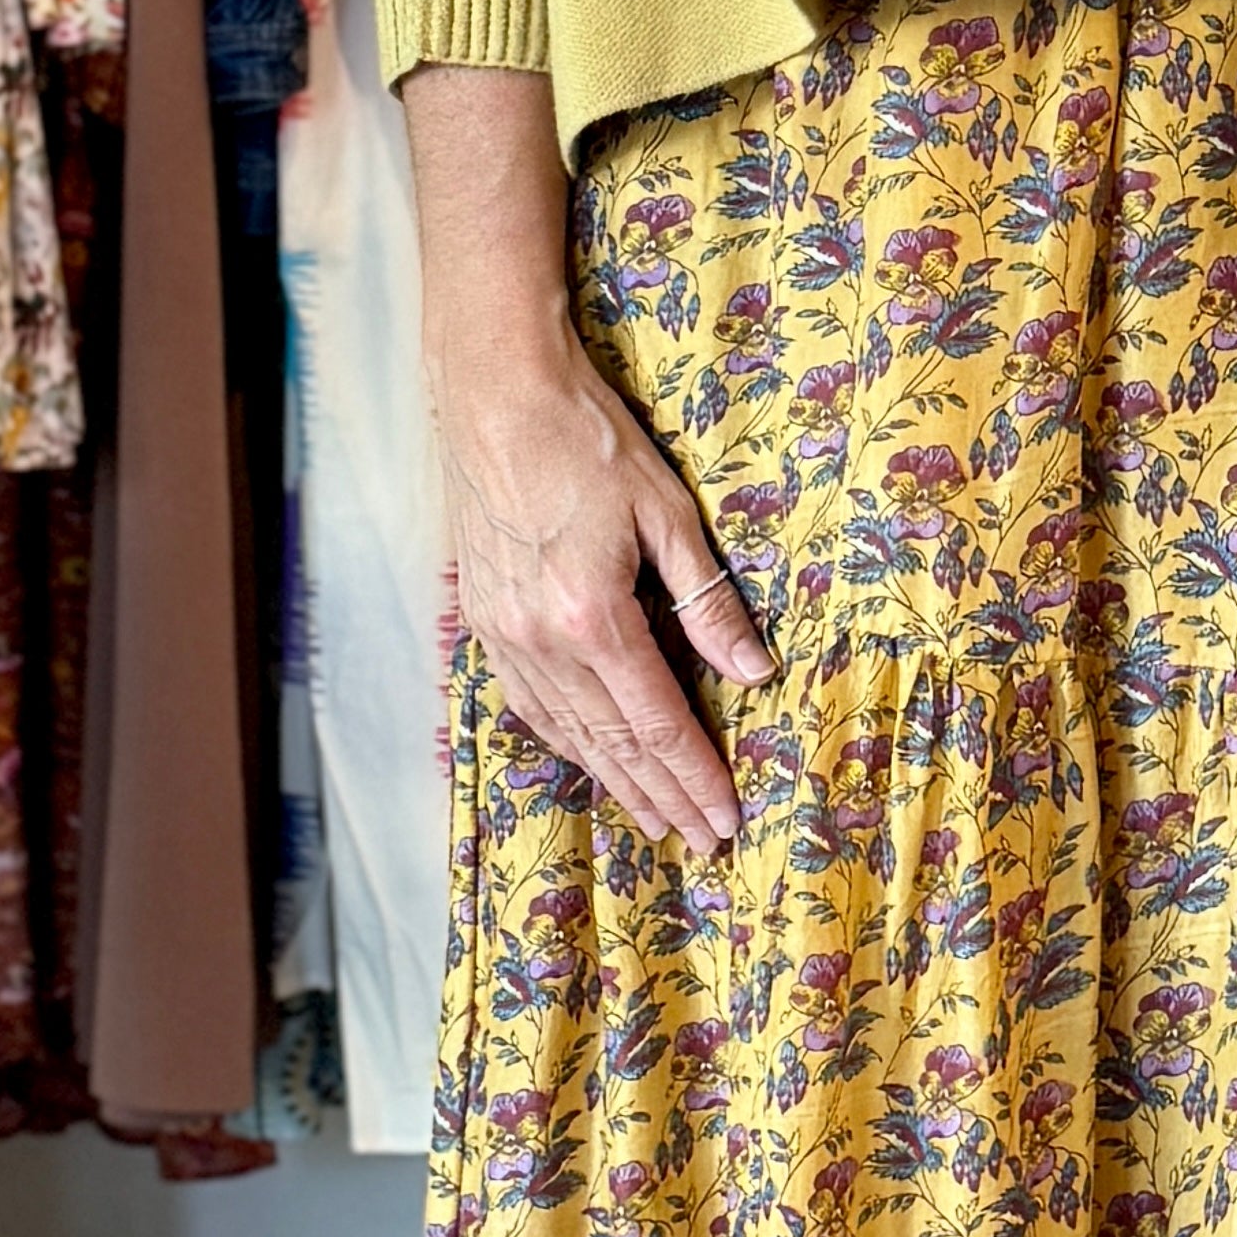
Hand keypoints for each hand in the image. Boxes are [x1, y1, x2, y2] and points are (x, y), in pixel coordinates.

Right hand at [435, 334, 773, 847]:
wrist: (494, 395)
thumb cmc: (588, 441)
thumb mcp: (667, 512)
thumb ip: (708, 599)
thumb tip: (753, 670)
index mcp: (594, 617)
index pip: (657, 723)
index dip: (696, 776)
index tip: (726, 818)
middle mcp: (541, 640)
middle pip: (613, 744)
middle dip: (663, 798)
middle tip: (703, 842)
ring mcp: (504, 635)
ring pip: (568, 733)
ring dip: (615, 783)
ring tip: (655, 823)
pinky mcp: (483, 620)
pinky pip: (529, 703)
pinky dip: (566, 741)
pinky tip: (590, 761)